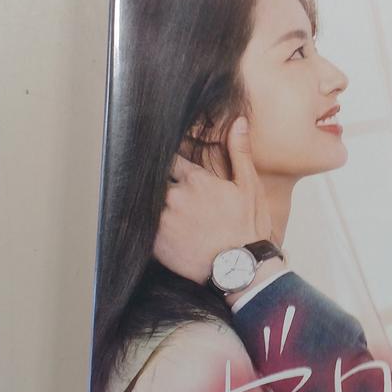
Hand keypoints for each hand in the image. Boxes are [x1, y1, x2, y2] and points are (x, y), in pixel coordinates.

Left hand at [153, 117, 271, 283]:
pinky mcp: (156, 243)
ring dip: (154, 206)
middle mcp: (175, 196)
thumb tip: (239, 122)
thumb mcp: (248, 187)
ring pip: (148, 204)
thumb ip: (239, 152)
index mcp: (195, 180)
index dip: (171, 164)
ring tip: (167, 215)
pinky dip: (148, 228)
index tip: (172, 169)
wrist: (241, 269)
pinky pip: (143, 229)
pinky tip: (162, 232)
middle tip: (172, 198)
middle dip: (162, 185)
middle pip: (156, 182)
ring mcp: (163, 220)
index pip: (171, 160)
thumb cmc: (248, 228)